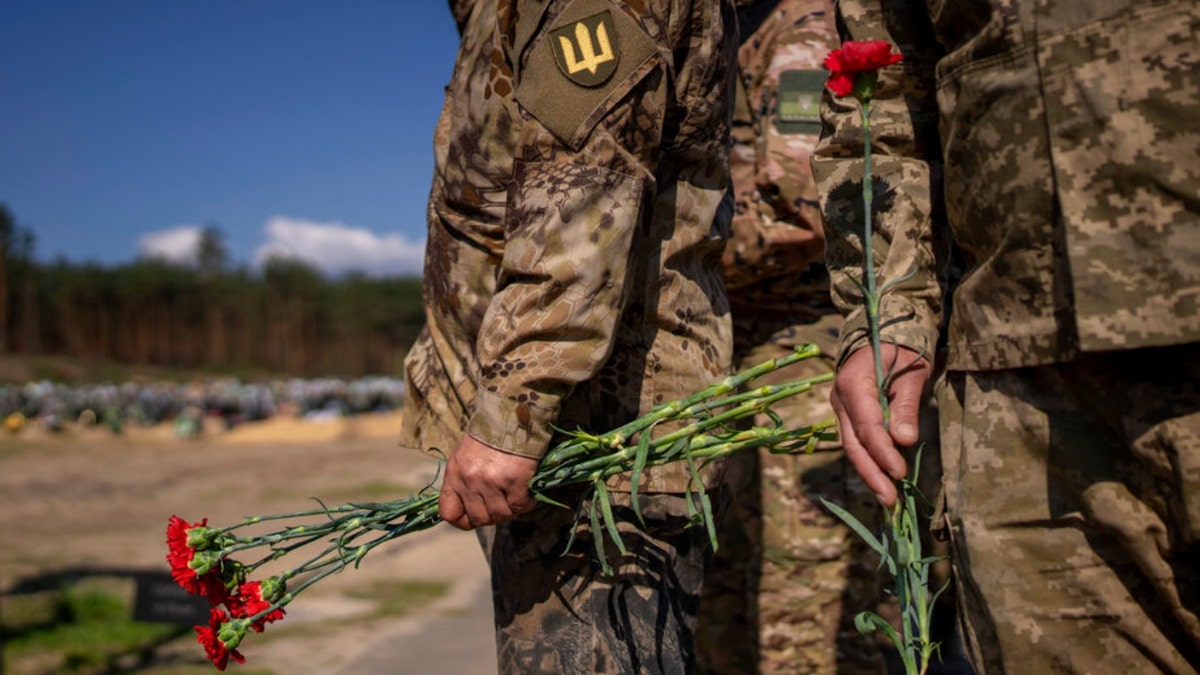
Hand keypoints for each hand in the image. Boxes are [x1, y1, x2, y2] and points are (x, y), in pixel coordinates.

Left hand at [438, 435, 537, 529]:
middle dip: (492, 516)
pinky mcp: (514, 480)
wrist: (511, 414)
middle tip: (502, 504)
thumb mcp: (465, 456)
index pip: (448, 513)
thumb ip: (464, 481)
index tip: (474, 517)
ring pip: (501, 515)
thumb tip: (472, 506)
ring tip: (515, 497)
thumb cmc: (488, 435)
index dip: (462, 520)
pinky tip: (527, 493)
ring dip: (510, 510)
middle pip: (479, 518)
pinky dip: (526, 503)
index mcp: (454, 474)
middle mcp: (470, 480)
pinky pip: (519, 506)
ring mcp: (492, 481)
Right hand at [830, 344, 930, 506]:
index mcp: (853, 383)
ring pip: (852, 447)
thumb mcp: (911, 373)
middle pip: (853, 443)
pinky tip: (884, 481)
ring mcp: (841, 409)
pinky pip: (857, 443)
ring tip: (889, 499)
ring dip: (870, 474)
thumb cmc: (902, 350)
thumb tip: (904, 440)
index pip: (867, 426)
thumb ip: (905, 406)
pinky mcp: (848, 416)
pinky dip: (871, 462)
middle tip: (890, 500)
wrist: (883, 335)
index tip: (900, 473)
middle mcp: (840, 399)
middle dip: (872, 474)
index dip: (882, 452)